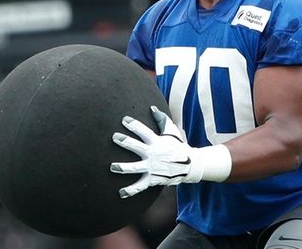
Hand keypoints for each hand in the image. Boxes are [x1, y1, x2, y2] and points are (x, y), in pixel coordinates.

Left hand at [110, 106, 230, 197]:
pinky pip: (140, 186)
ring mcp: (151, 167)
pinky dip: (131, 190)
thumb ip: (161, 119)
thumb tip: (151, 107)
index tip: (124, 120)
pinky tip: (121, 193)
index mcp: (156, 141)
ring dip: (123, 167)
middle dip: (125, 142)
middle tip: (115, 137)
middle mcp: (152, 154)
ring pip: (135, 168)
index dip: (134, 125)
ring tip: (112, 167)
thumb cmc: (177, 145)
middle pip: (137, 147)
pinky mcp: (152, 179)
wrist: (189, 165)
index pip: (143, 130)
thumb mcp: (171, 131)